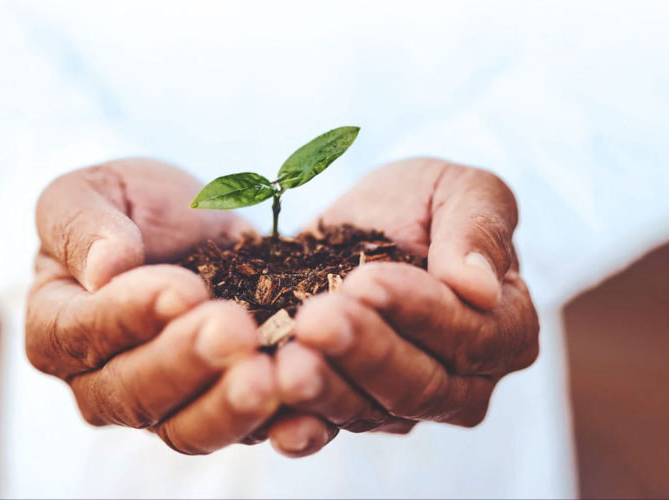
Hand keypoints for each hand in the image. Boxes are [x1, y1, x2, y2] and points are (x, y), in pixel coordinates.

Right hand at [25, 158, 279, 454]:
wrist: (189, 222)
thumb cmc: (129, 205)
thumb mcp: (94, 191)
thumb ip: (83, 225)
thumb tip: (104, 269)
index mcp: (56, 328)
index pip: (81, 335)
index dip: (129, 316)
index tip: (182, 289)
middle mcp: (101, 380)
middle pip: (134, 394)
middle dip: (187, 363)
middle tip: (234, 330)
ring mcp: (162, 402)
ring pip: (186, 429)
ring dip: (229, 407)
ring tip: (271, 375)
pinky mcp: (217, 405)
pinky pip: (241, 429)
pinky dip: (274, 421)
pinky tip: (300, 395)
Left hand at [269, 157, 538, 455]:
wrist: (363, 219)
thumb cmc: (425, 201)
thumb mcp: (461, 190)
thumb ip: (479, 229)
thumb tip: (481, 287)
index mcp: (503, 330)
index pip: (470, 335)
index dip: (419, 312)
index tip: (367, 280)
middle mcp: (461, 382)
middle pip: (418, 384)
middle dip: (365, 352)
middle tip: (318, 320)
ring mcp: (401, 405)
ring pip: (369, 410)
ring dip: (327, 389)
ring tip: (290, 364)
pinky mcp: (347, 411)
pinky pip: (326, 429)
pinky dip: (300, 429)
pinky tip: (275, 422)